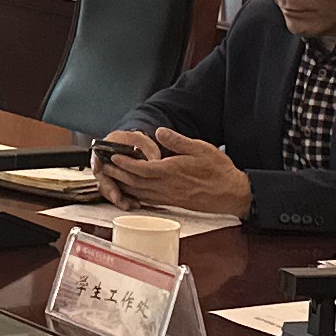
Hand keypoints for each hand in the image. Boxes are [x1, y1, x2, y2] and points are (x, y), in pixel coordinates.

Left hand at [94, 128, 250, 216]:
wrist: (232, 194)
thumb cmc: (219, 171)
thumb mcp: (201, 148)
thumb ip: (178, 141)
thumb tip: (160, 132)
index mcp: (173, 171)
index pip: (142, 168)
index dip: (125, 163)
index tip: (113, 156)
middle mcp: (168, 186)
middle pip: (135, 182)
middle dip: (117, 174)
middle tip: (103, 167)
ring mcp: (169, 197)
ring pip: (139, 193)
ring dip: (123, 186)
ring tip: (111, 178)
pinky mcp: (172, 203)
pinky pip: (148, 200)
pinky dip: (135, 196)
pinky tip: (130, 192)